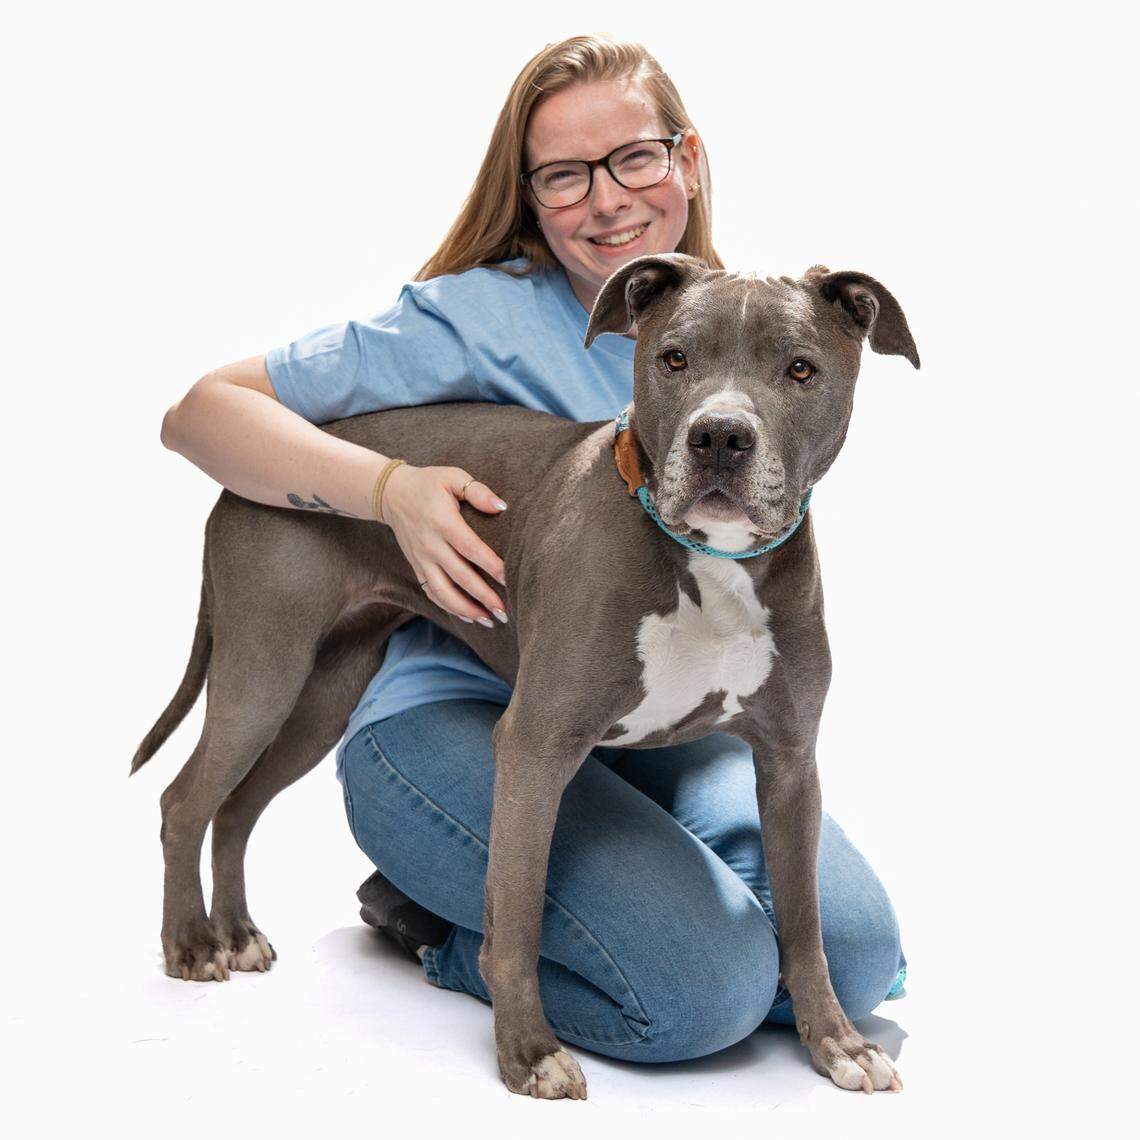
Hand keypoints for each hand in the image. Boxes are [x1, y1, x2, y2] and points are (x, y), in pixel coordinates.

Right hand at [380, 464, 507, 625]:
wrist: (392, 494)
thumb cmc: (429, 484)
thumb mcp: (453, 477)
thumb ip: (478, 491)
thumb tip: (502, 507)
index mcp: (442, 521)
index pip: (470, 548)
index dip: (490, 565)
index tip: (509, 579)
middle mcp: (430, 545)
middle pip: (459, 577)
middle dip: (483, 597)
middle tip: (504, 612)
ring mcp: (421, 559)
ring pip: (443, 592)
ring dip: (465, 610)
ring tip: (489, 620)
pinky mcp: (416, 567)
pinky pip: (431, 593)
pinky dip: (449, 608)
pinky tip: (468, 616)